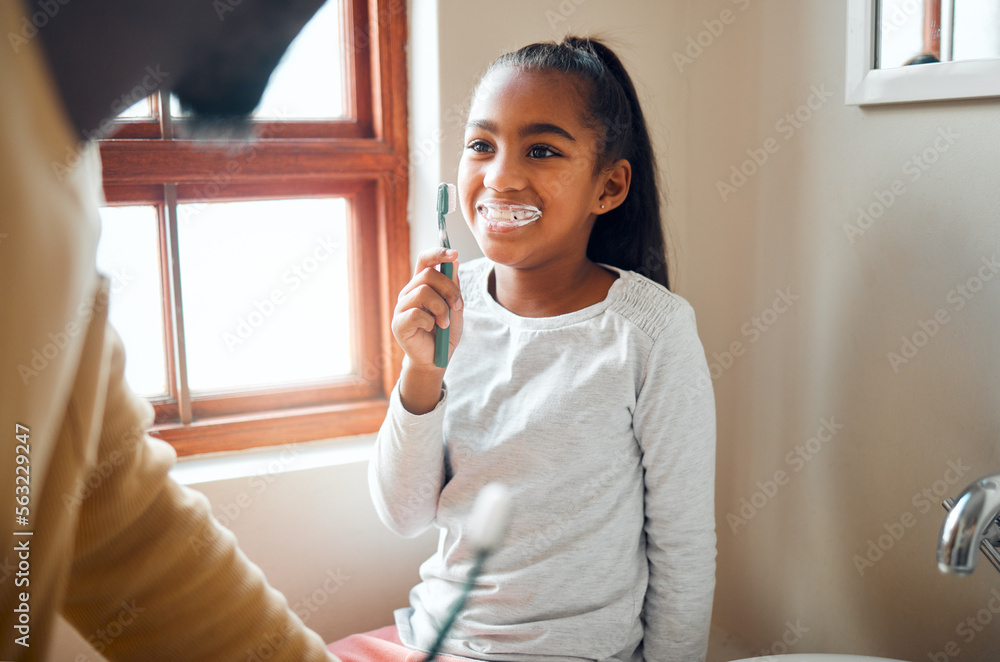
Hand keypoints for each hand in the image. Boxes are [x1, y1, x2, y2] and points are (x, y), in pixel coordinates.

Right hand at [391, 248, 462, 412]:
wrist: (437, 360)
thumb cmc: (445, 333)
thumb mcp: (455, 307)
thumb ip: (453, 286)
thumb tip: (454, 261)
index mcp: (422, 285)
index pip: (424, 260)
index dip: (437, 252)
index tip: (453, 253)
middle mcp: (409, 292)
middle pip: (428, 274)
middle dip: (449, 288)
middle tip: (457, 306)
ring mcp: (401, 307)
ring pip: (423, 292)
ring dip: (441, 308)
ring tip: (444, 323)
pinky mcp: (398, 323)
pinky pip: (417, 313)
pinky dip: (430, 322)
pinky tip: (431, 330)